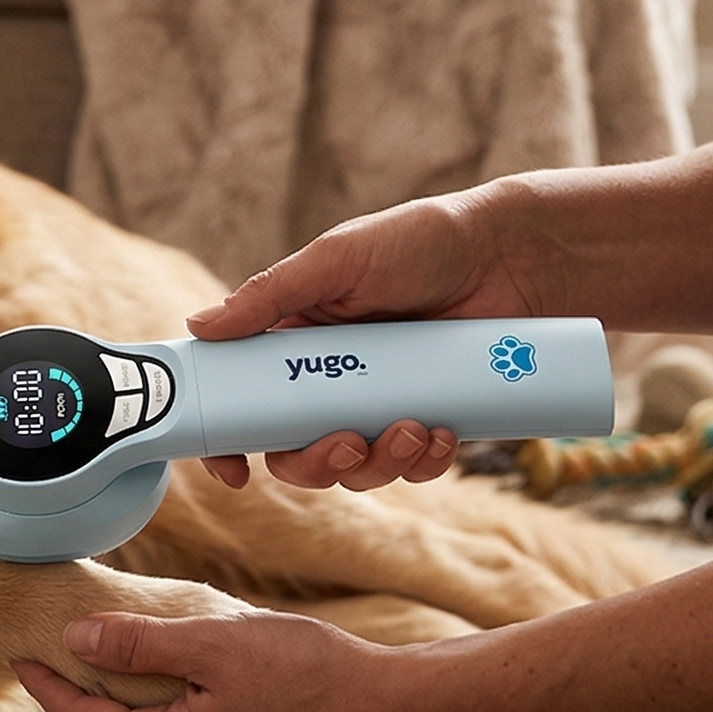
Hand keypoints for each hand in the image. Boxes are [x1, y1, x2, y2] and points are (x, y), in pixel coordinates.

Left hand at [12, 608, 408, 711]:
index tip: (19, 656)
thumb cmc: (306, 672)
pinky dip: (181, 705)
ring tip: (127, 650)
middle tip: (65, 646)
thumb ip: (139, 645)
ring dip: (141, 696)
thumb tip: (76, 642)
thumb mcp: (212, 644)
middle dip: (91, 690)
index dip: (47, 688)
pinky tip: (193, 672)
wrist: (390, 711)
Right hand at [188, 184, 538, 490]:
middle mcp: (330, 379)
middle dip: (315, 461)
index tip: (232, 471)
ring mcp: (381, 402)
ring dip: (378, 463)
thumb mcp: (336, 259)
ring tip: (412, 429)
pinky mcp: (430, 418)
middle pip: (295, 451)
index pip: (244, 400)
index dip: (229, 441)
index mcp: (295, 341)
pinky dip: (424, 461)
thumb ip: (270, 295)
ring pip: (356, 467)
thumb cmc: (420, 240)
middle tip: (345, 442)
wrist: (513, 254)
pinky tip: (443, 433)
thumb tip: (198, 327)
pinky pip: (414, 466)